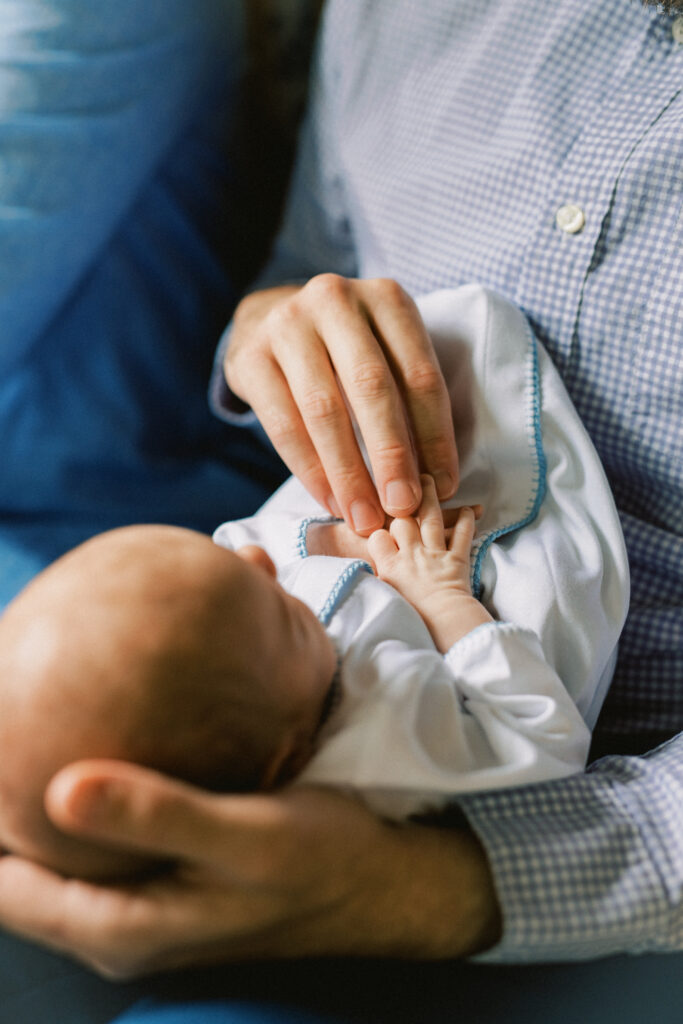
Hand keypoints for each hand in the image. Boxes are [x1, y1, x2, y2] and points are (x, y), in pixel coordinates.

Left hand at [0, 760, 499, 977]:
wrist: (387, 881)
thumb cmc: (322, 863)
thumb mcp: (246, 841)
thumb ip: (158, 815)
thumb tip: (59, 787)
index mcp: (122, 929)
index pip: (3, 887)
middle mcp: (121, 920)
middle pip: (22, 862)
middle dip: (5, 797)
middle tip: (4, 715)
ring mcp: (145, 895)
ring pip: (64, 843)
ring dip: (45, 788)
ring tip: (33, 713)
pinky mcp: (171, 866)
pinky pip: (109, 825)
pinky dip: (94, 781)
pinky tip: (104, 724)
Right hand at [225, 276, 457, 533]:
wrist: (270, 321)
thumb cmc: (345, 352)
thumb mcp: (385, 355)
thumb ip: (408, 402)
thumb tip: (435, 481)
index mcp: (387, 298)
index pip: (420, 374)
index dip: (436, 436)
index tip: (444, 486)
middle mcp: (336, 300)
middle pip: (371, 387)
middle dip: (391, 456)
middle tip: (403, 507)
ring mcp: (287, 324)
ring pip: (324, 410)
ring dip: (348, 473)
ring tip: (365, 516)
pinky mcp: (251, 357)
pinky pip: (284, 424)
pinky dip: (310, 471)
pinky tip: (330, 501)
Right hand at [368, 476, 491, 650]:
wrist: (444, 627)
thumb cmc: (411, 621)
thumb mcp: (380, 602)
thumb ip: (370, 583)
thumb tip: (356, 577)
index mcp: (389, 567)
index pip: (378, 536)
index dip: (378, 529)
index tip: (377, 525)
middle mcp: (411, 555)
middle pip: (403, 520)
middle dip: (403, 501)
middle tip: (404, 483)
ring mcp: (434, 556)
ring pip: (431, 519)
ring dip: (430, 497)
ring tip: (429, 479)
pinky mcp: (457, 561)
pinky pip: (463, 536)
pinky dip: (467, 522)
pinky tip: (470, 510)